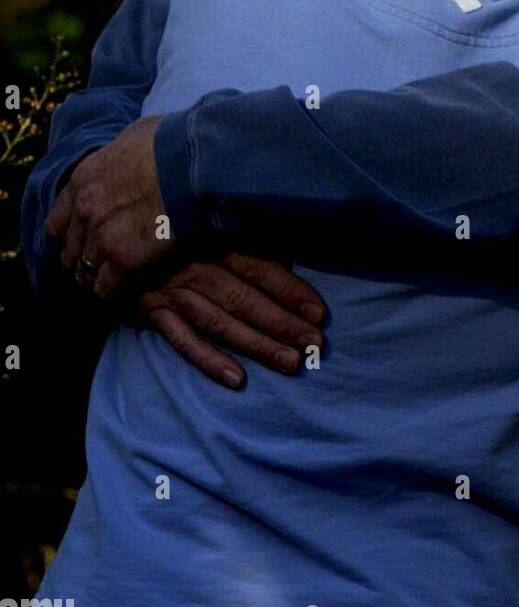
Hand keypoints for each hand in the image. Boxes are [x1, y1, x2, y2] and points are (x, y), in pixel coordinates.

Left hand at [49, 116, 168, 296]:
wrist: (190, 163)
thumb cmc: (170, 141)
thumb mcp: (133, 135)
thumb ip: (121, 153)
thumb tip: (132, 149)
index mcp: (83, 180)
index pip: (57, 221)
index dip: (70, 232)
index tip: (82, 237)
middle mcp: (85, 211)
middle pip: (69, 250)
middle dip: (81, 257)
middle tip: (98, 262)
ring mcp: (102, 237)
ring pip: (83, 272)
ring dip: (95, 276)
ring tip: (109, 279)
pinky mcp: (124, 258)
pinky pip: (106, 286)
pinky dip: (113, 289)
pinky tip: (124, 287)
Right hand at [131, 252, 326, 389]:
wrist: (112, 234)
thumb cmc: (172, 233)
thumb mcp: (205, 227)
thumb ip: (241, 243)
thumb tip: (290, 260)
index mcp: (215, 240)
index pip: (259, 267)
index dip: (290, 289)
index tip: (319, 313)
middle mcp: (196, 265)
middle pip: (245, 298)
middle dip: (282, 322)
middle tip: (315, 345)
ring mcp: (173, 290)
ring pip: (221, 321)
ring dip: (257, 343)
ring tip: (290, 363)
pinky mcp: (151, 310)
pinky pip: (183, 340)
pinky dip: (209, 359)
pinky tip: (237, 379)